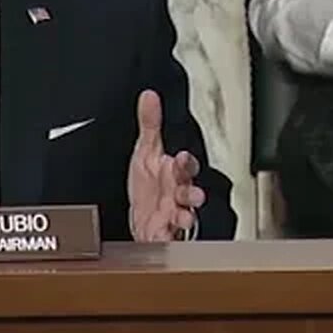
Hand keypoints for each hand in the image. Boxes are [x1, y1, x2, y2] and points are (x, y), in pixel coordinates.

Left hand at [127, 90, 204, 241]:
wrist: (139, 215)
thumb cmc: (148, 183)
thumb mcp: (145, 150)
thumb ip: (149, 124)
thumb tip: (149, 96)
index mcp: (173, 172)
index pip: (185, 165)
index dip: (186, 163)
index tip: (182, 159)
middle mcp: (177, 193)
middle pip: (189, 191)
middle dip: (192, 193)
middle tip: (193, 194)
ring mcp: (172, 213)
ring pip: (185, 215)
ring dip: (186, 216)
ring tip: (184, 217)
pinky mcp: (164, 231)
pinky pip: (169, 235)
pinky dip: (168, 236)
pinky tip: (164, 234)